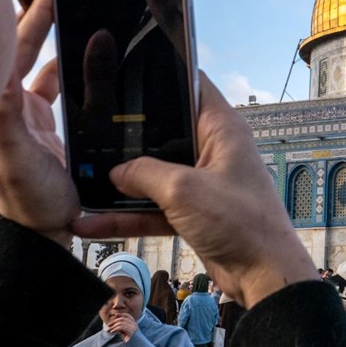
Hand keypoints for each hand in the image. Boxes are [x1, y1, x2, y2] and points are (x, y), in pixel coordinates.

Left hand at [0, 0, 79, 246]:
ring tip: (71, 3)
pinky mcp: (50, 121)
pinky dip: (73, 64)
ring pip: (43, 58)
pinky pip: (60, 80)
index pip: (1, 47)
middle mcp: (10, 104)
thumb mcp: (16, 159)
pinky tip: (90, 53)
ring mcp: (31, 111)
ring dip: (54, 31)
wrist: (48, 231)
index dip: (8, 11)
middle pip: (21, 44)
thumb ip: (7, 115)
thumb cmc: (29, 201)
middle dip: (35, 9)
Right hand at [71, 73, 318, 309]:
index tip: (127, 73)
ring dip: (123, 182)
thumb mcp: (184, 190)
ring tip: (83, 180)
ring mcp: (202, 181)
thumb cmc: (240, 222)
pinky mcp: (194, 211)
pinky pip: (154, 207)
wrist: (263, 273)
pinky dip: (127, 215)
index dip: (163, 75)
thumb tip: (116, 172)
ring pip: (155, 174)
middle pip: (166, 132)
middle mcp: (213, 149)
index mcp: (221, 128)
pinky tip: (93, 222)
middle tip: (91, 130)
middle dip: (131, 135)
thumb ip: (145, 174)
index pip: (192, 86)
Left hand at [106, 312, 137, 341]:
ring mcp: (133, 327)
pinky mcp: (131, 331)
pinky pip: (121, 327)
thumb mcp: (125, 334)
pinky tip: (112, 331)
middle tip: (109, 325)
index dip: (121, 314)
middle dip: (115, 321)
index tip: (115, 314)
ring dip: (114, 326)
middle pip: (123, 319)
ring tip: (109, 330)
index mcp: (134, 324)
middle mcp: (134, 324)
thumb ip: (122, 329)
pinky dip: (115, 329)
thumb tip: (115, 326)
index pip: (128, 316)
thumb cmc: (131, 342)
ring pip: (121, 323)